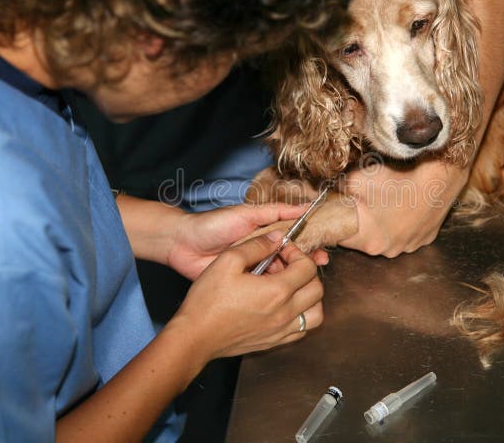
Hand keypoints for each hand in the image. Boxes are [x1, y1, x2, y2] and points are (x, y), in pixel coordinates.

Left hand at [166, 203, 328, 279]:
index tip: (321, 256)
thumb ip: (275, 212)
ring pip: (277, 275)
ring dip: (289, 278)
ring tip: (300, 283)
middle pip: (289, 260)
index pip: (293, 241)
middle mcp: (260, 252)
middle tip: (316, 272)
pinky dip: (272, 290)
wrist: (181, 244)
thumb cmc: (212, 224)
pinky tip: (283, 295)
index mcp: (264, 234)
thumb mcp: (247, 214)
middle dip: (303, 266)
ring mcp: (251, 269)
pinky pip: (260, 288)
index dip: (308, 248)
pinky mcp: (240, 284)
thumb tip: (304, 207)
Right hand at [170, 232, 323, 359]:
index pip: (308, 268)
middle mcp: (284, 313)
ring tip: (293, 287)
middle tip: (288, 267)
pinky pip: (302, 330)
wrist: (195, 337)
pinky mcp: (274, 342)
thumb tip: (277, 238)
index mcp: (277, 291)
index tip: (282, 251)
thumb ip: (256, 246)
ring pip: (316, 313)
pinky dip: (302, 316)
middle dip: (307, 273)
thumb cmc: (207, 301)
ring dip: (310, 297)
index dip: (297, 253)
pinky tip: (285, 307)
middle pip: (317, 290)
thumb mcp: (227, 261)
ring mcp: (281, 331)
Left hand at [339, 158, 465, 256]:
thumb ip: (336, 190)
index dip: (335, 223)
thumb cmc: (396, 180)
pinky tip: (403, 206)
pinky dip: (401, 223)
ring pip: (385, 237)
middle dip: (359, 223)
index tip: (335, 211)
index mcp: (367, 242)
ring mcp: (409, 247)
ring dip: (381, 224)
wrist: (436, 179)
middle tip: (362, 202)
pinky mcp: (425, 239)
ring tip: (386, 202)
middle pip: (362, 239)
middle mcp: (388, 251)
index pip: (339, 238)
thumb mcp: (355, 180)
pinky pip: (406, 234)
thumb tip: (325, 191)